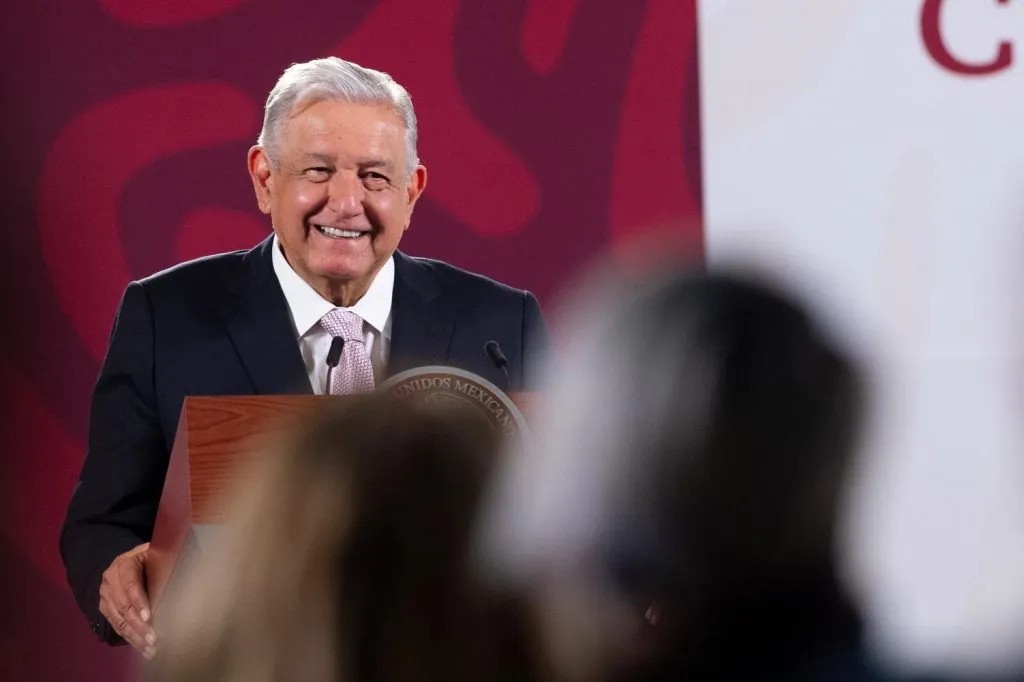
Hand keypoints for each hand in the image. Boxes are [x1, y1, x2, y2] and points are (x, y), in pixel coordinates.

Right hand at [99, 542, 155, 657]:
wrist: (130, 561)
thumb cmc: (150, 558)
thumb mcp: (156, 554)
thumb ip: (164, 562)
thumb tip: (185, 574)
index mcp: (123, 564)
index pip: (130, 584)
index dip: (139, 601)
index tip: (148, 617)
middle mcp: (110, 580)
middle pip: (123, 606)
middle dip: (138, 625)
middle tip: (153, 639)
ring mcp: (105, 595)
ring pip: (118, 620)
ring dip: (134, 636)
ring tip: (149, 649)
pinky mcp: (105, 608)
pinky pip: (116, 625)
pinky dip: (129, 638)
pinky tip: (141, 648)